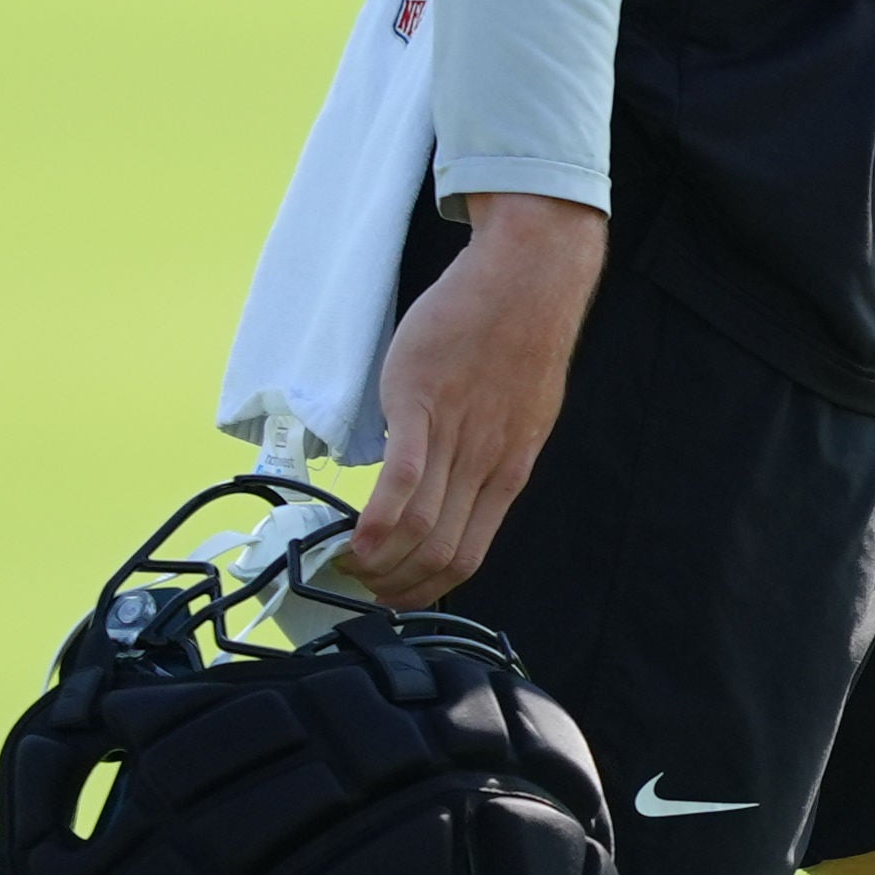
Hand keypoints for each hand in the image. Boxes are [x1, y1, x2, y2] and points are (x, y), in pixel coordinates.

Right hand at [352, 194, 606, 606]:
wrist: (527, 279)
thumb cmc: (519, 338)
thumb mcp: (520, 414)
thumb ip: (489, 455)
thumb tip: (456, 483)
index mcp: (507, 470)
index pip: (467, 555)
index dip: (426, 588)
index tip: (393, 595)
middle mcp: (484, 464)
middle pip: (441, 552)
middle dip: (396, 585)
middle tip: (359, 588)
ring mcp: (455, 436)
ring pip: (420, 526)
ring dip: (377, 560)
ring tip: (346, 564)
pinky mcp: (423, 404)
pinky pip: (401, 478)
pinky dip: (377, 519)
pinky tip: (353, 535)